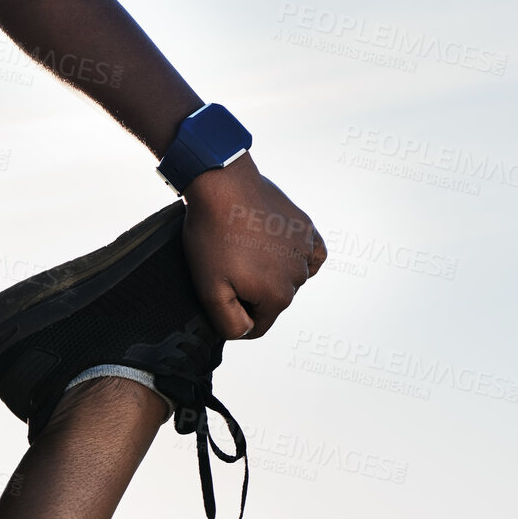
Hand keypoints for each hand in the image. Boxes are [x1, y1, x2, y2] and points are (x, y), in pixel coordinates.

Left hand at [181, 155, 326, 339]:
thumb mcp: (209, 290)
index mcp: (278, 297)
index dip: (236, 316)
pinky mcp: (306, 229)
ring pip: (288, 279)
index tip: (221, 295)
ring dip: (269, 272)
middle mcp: (299, 276)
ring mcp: (305, 250)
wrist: (222, 187)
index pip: (257, 327)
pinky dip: (295, 257)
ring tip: (244, 251)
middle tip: (227, 268)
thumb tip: (247, 332)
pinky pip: (309, 255)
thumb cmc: (212, 238)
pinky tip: (276, 249)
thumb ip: (230, 323)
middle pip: (273, 303)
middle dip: (250, 293)